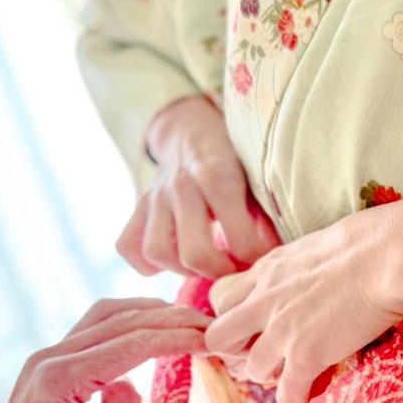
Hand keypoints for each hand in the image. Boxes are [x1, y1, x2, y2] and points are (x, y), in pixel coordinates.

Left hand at [0, 298, 210, 402]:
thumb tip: (130, 384)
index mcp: (62, 378)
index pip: (133, 344)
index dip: (177, 338)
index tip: (211, 339)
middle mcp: (53, 356)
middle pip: (122, 319)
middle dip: (171, 319)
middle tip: (210, 325)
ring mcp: (49, 354)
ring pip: (107, 313)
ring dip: (150, 311)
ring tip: (187, 321)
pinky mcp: (52, 361)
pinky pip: (96, 326)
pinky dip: (129, 320)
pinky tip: (152, 328)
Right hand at [117, 95, 280, 277]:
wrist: (193, 130)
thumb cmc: (234, 158)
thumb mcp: (256, 175)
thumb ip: (264, 214)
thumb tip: (273, 253)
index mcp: (218, 176)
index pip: (239, 239)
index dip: (256, 260)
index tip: (263, 260)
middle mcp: (182, 186)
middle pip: (194, 254)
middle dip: (220, 273)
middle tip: (234, 270)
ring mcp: (155, 197)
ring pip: (157, 253)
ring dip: (183, 269)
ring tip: (204, 264)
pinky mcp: (138, 206)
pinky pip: (128, 246)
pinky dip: (146, 262)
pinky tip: (172, 258)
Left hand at [204, 194, 402, 402]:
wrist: (390, 254)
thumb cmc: (371, 240)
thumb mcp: (318, 245)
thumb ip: (300, 267)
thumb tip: (314, 276)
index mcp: (268, 270)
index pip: (221, 299)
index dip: (235, 318)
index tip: (258, 326)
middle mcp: (265, 300)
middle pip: (219, 338)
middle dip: (238, 352)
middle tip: (269, 355)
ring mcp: (282, 330)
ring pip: (253, 370)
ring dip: (274, 376)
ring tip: (301, 374)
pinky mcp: (306, 355)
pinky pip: (286, 394)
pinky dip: (299, 399)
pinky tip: (316, 391)